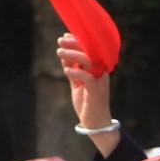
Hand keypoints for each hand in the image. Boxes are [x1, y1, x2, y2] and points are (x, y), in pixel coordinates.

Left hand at [56, 32, 119, 155]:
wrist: (95, 124)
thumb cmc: (86, 103)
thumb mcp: (77, 83)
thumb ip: (73, 69)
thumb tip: (64, 55)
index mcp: (98, 68)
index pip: (89, 49)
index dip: (77, 41)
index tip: (64, 36)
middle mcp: (101, 72)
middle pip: (89, 51)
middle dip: (74, 43)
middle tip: (60, 41)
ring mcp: (100, 81)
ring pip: (88, 61)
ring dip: (72, 55)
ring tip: (59, 52)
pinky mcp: (96, 91)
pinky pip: (88, 77)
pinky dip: (76, 72)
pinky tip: (66, 70)